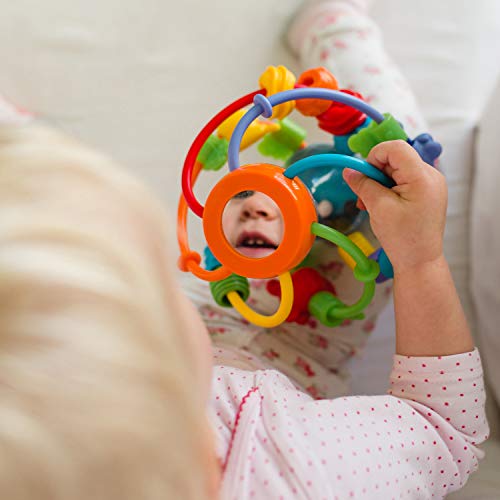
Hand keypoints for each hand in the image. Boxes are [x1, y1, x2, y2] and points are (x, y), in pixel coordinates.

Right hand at [342, 140, 446, 273]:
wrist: (419, 261)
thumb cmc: (403, 239)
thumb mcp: (378, 208)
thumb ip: (363, 185)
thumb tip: (349, 171)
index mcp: (423, 178)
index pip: (396, 148)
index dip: (375, 156)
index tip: (363, 174)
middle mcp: (431, 176)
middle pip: (396, 159)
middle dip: (375, 174)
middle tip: (364, 196)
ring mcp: (430, 184)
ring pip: (397, 170)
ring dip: (379, 183)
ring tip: (371, 204)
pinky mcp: (426, 192)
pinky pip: (403, 181)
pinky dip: (388, 189)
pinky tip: (381, 205)